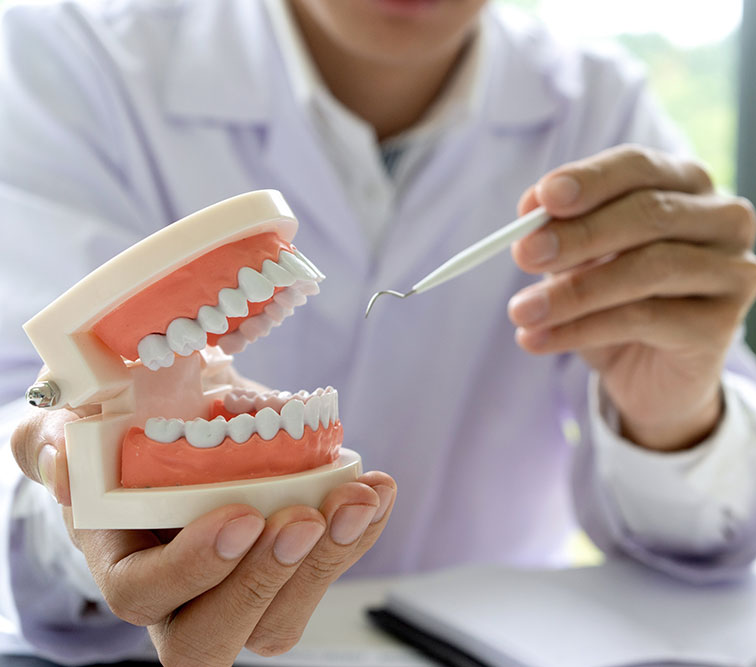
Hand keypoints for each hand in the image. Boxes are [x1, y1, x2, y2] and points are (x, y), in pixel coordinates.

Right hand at [11, 406, 395, 664]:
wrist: (176, 429)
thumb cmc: (121, 437)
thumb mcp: (74, 427)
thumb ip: (52, 440)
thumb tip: (61, 456)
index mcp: (123, 565)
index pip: (146, 596)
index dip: (193, 566)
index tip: (238, 515)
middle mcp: (183, 599)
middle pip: (221, 633)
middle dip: (269, 578)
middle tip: (304, 517)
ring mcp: (245, 590)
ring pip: (286, 614)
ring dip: (331, 557)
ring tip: (359, 498)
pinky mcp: (294, 566)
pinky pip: (332, 568)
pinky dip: (363, 530)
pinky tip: (377, 488)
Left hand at [508, 144, 755, 451]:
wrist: (653, 376)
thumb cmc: (618, 301)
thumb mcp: (582, 260)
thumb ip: (564, 229)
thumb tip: (532, 205)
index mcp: (688, 184)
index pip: (639, 167)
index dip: (590, 180)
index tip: (541, 199)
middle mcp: (724, 219)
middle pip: (649, 213)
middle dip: (579, 235)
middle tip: (524, 254)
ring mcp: (733, 270)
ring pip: (648, 268)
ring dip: (574, 291)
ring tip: (522, 310)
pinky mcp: (723, 324)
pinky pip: (645, 319)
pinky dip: (583, 328)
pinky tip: (541, 338)